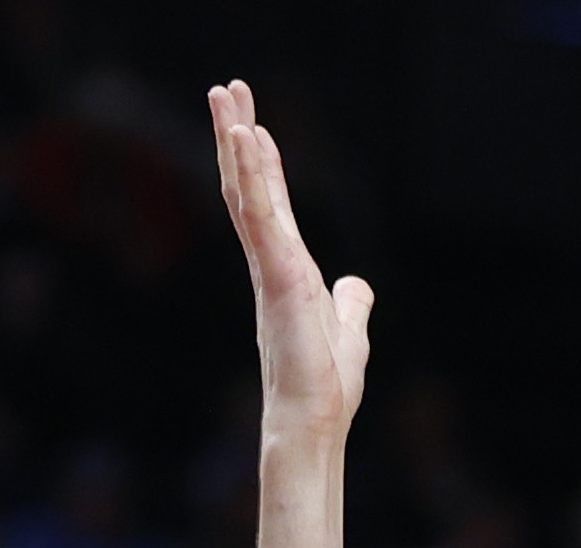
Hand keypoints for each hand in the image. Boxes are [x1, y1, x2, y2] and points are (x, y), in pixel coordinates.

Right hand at [210, 83, 370, 440]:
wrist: (314, 423)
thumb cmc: (325, 388)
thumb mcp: (349, 331)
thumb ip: (350, 303)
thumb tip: (356, 286)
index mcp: (285, 271)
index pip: (269, 206)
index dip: (261, 164)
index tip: (254, 126)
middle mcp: (270, 263)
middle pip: (248, 187)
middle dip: (237, 137)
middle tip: (226, 90)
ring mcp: (271, 267)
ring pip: (245, 193)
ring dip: (234, 141)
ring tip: (224, 95)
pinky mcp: (278, 276)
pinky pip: (259, 216)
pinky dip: (250, 175)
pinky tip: (245, 138)